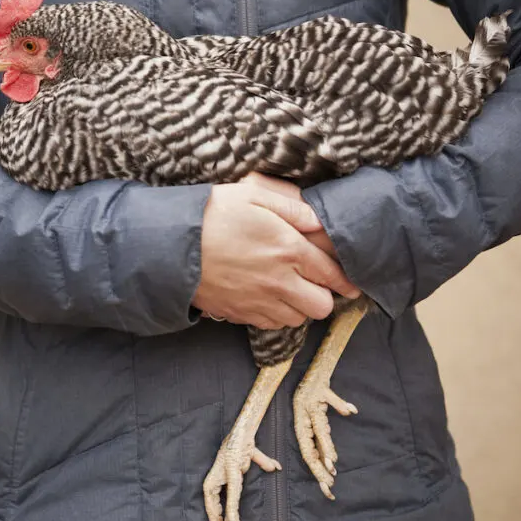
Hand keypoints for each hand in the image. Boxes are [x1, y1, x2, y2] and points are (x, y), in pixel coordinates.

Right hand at [193, 174, 358, 329]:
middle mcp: (280, 282)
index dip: (346, 279)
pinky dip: (276, 315)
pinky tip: (267, 298)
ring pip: (297, 319)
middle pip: (321, 306)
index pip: (332, 274)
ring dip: (299, 306)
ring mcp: (258, 302)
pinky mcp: (239, 313)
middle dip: (324, 296)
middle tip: (314, 282)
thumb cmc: (211, 214)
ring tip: (289, 289)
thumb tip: (318, 221)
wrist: (169, 245)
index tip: (351, 281)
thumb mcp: (252, 195)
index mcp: (289, 250)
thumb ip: (291, 207)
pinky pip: (271, 325)